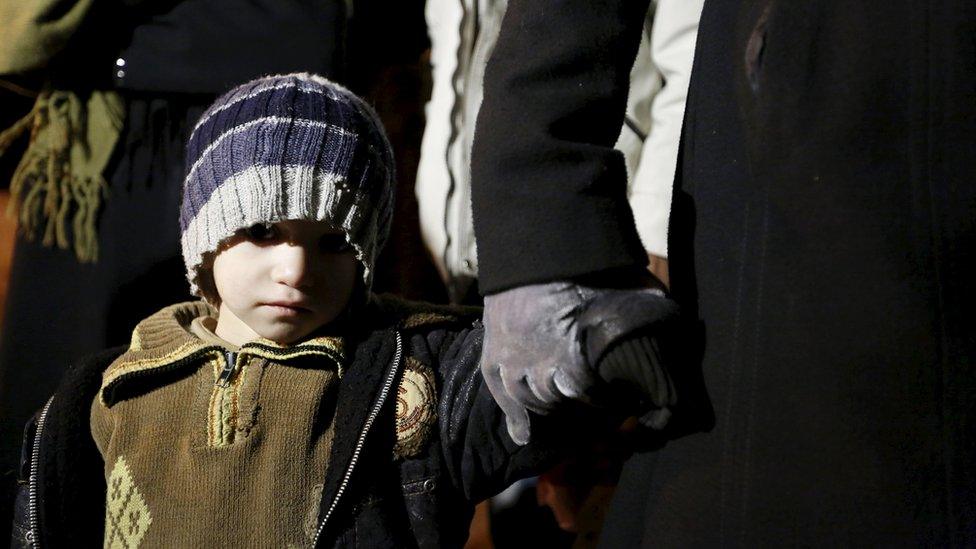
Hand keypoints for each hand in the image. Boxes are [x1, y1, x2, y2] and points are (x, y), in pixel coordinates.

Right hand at [480, 281, 679, 444]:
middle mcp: (539, 368)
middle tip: (592, 398)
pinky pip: (500, 394)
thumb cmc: (591, 268)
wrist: (537, 240)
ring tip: (563, 407)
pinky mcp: (494, 351)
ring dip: (547, 408)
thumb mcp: (636, 294)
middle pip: (558, 404)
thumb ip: (653, 320)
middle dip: (577, 406)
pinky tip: (523, 434)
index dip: (608, 400)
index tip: (620, 395)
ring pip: (529, 401)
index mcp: (573, 360)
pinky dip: (513, 417)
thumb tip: (681, 335)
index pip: (592, 400)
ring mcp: (512, 361)